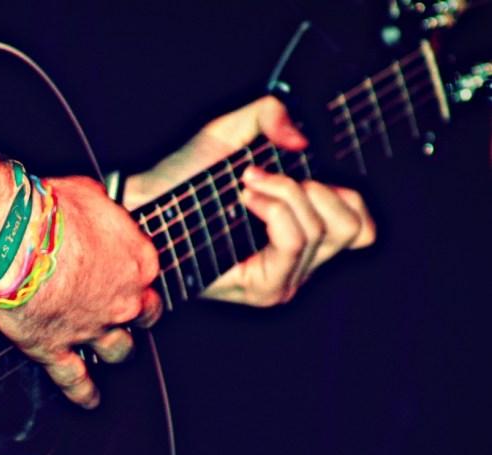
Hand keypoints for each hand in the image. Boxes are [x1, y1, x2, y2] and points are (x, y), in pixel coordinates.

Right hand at [0, 176, 161, 408]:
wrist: (15, 242)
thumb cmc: (48, 212)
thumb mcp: (87, 194)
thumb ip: (101, 213)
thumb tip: (97, 209)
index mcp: (136, 261)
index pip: (148, 275)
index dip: (135, 277)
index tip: (125, 275)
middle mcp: (123, 300)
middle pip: (141, 317)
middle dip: (134, 316)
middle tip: (122, 312)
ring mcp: (92, 329)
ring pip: (117, 351)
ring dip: (114, 351)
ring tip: (106, 352)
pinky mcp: (57, 350)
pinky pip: (77, 381)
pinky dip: (84, 394)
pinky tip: (89, 400)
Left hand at [126, 96, 375, 305]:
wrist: (143, 205)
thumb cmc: (181, 178)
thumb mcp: (230, 132)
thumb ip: (270, 115)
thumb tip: (300, 141)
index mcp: (302, 231)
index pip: (361, 227)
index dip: (342, 194)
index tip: (297, 174)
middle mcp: (299, 261)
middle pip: (351, 227)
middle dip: (313, 188)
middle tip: (263, 179)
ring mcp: (284, 278)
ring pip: (323, 231)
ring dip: (287, 195)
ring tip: (247, 187)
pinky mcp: (264, 288)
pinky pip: (296, 243)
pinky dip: (276, 210)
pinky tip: (246, 199)